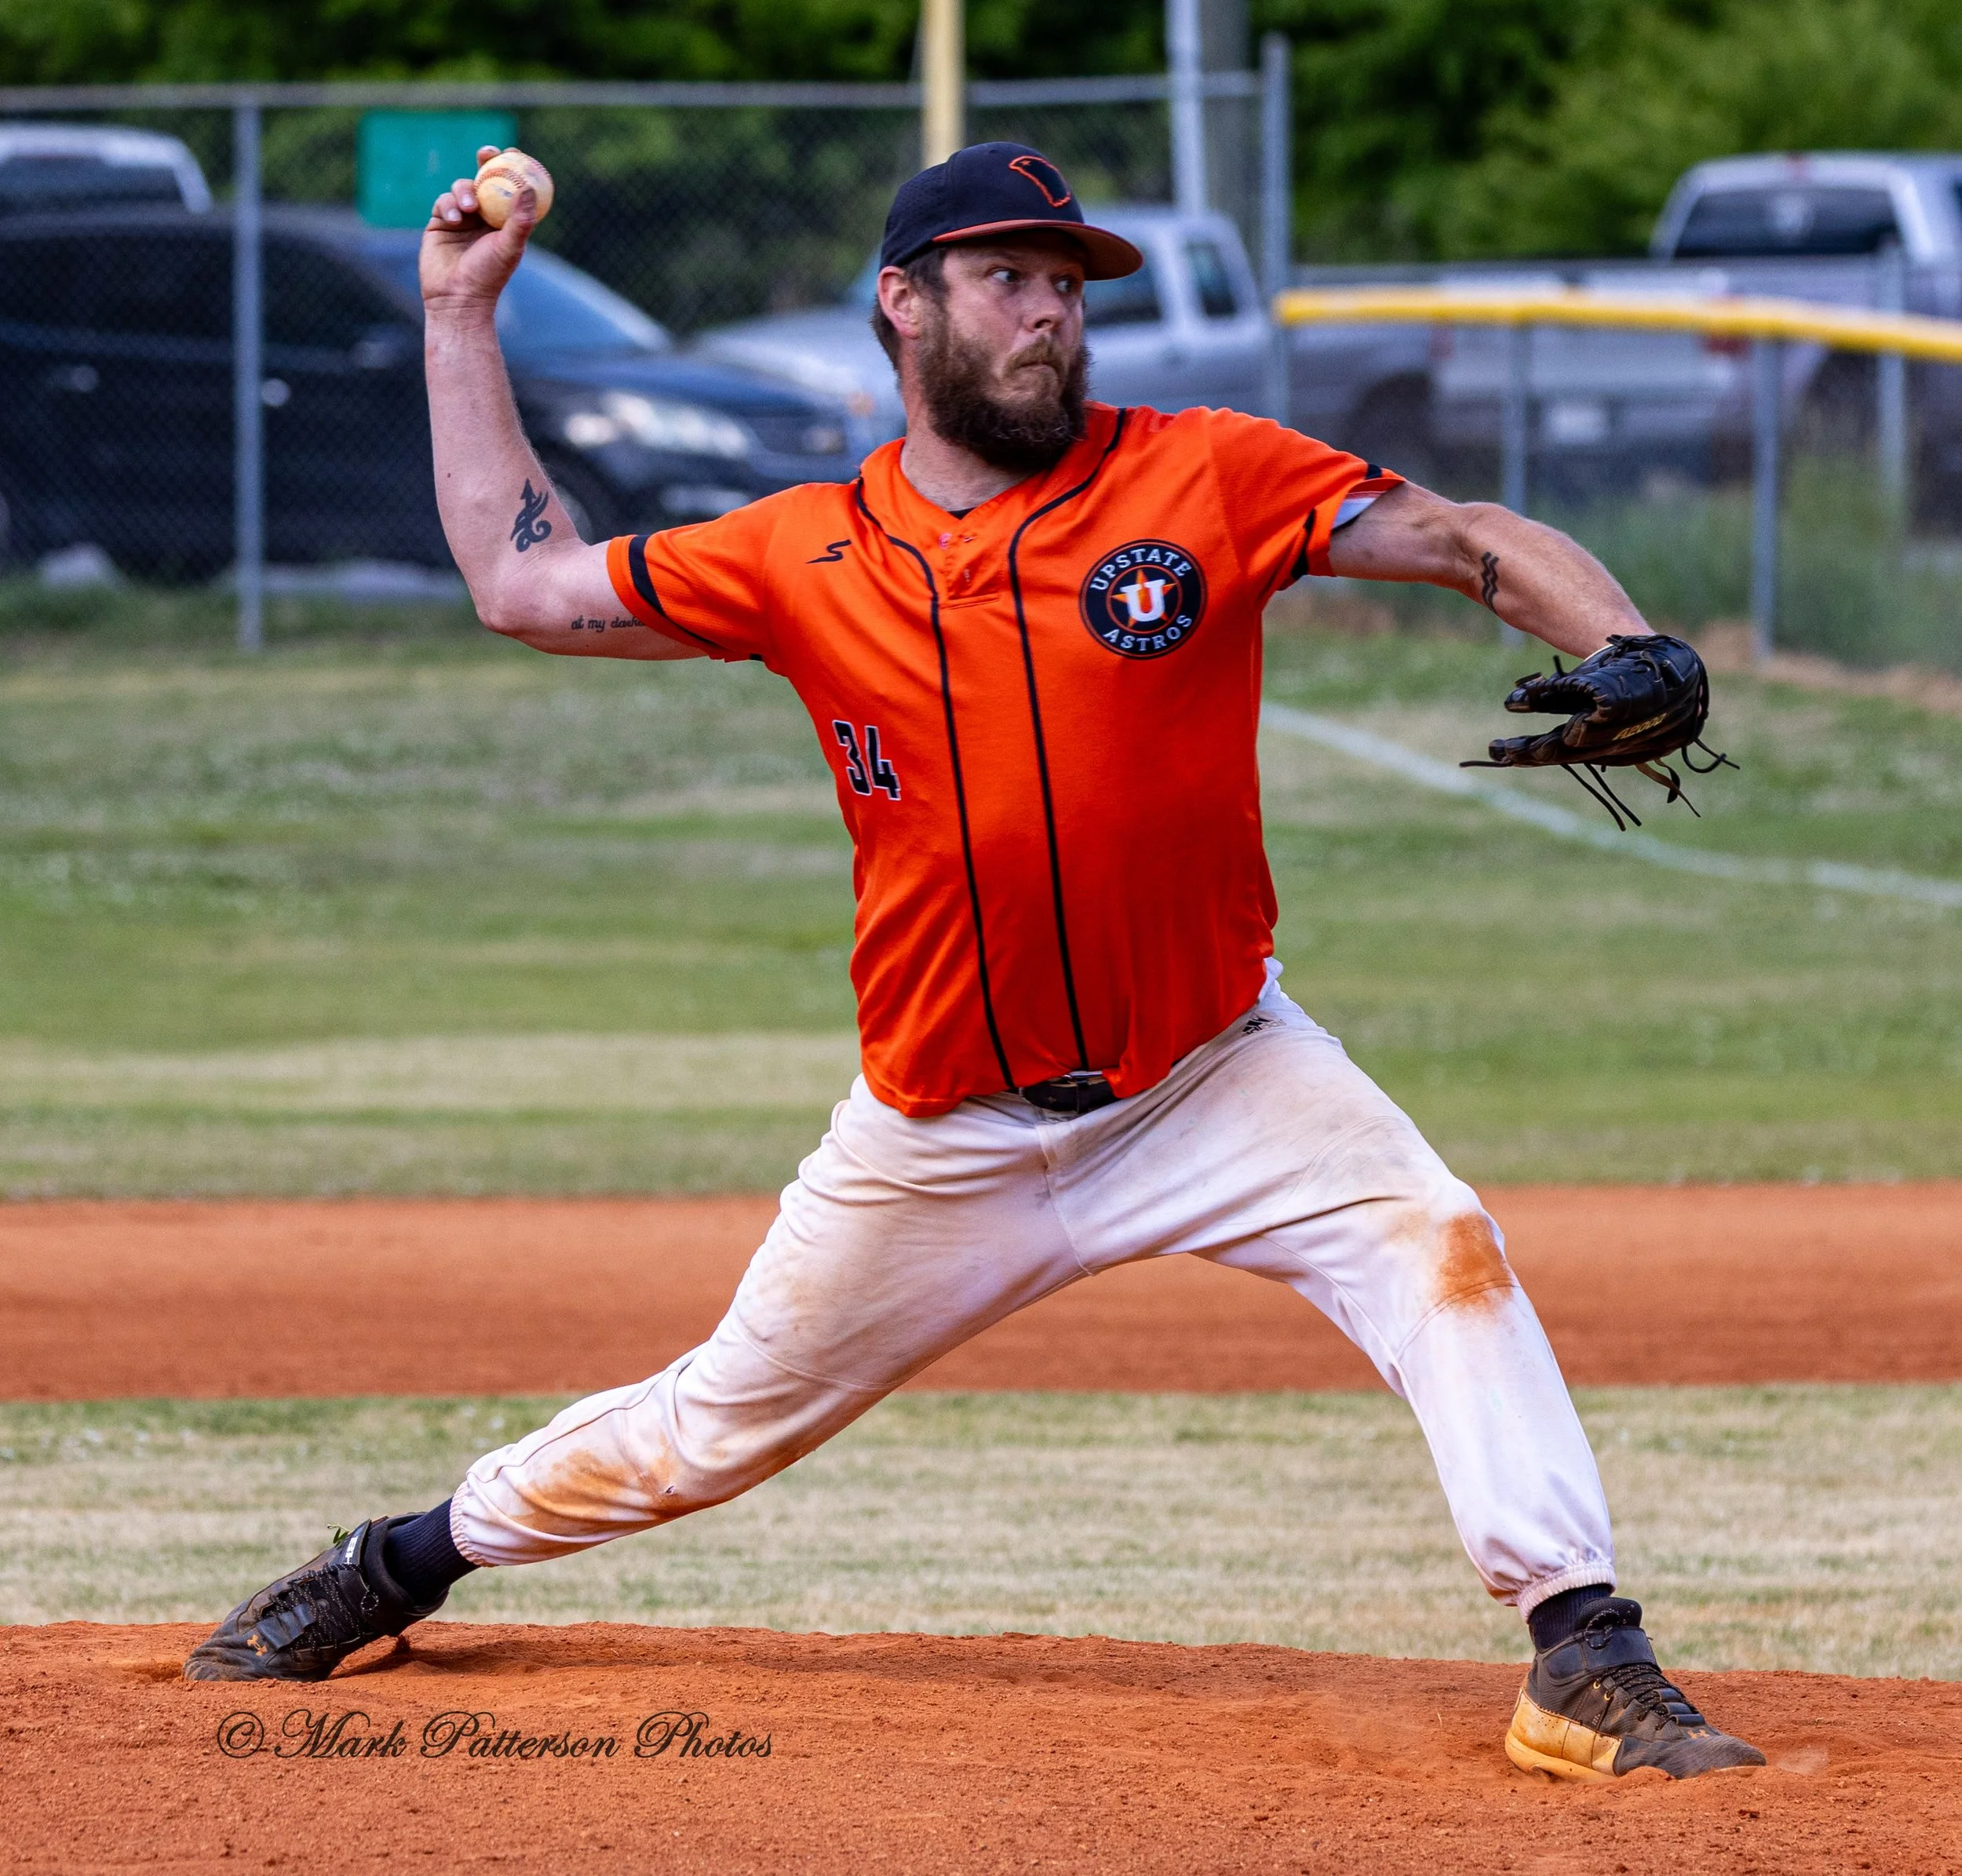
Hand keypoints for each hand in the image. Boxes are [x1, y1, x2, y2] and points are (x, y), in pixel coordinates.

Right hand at [420, 145, 533, 316]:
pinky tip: (454, 220)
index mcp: (504, 221)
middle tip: (486, 155)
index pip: (510, 187)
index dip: (512, 167)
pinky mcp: (440, 222)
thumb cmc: (489, 276)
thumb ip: (520, 220)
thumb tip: (531, 188)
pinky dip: (449, 205)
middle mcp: (484, 216)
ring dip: (464, 191)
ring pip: (462, 187)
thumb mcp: (508, 247)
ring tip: (469, 208)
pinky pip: (443, 202)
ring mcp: (461, 218)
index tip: (514, 153)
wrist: (457, 298)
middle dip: (485, 162)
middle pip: (485, 179)